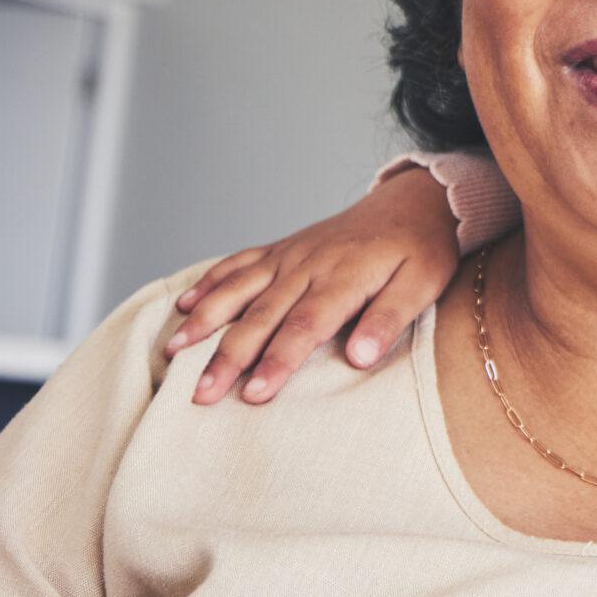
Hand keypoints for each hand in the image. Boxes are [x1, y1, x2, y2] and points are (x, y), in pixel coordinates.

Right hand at [168, 166, 461, 404]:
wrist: (413, 201)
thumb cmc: (422, 249)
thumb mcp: (423, 284)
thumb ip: (390, 318)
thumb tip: (360, 358)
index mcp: (343, 279)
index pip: (304, 328)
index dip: (277, 362)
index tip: (254, 394)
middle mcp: (307, 266)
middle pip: (261, 317)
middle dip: (228, 357)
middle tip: (201, 395)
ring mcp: (290, 255)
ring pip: (238, 290)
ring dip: (205, 321)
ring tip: (173, 352)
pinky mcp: (283, 247)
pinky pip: (239, 263)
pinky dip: (210, 282)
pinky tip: (185, 305)